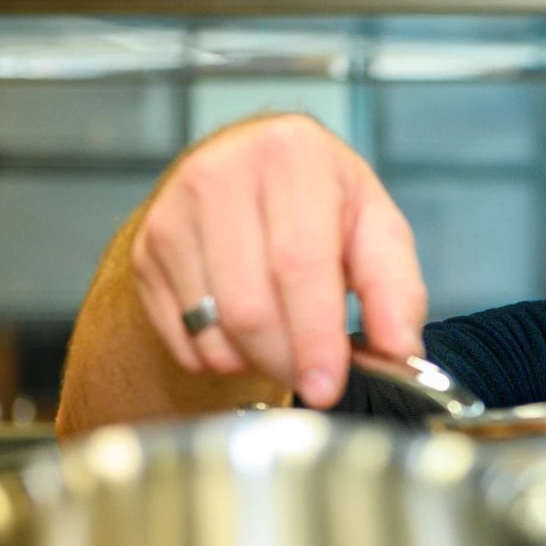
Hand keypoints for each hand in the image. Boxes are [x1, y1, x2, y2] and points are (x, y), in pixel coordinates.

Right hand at [128, 114, 428, 407]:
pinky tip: (248, 330)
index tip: (327, 387)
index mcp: (291, 158)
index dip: (314, 337)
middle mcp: (219, 176)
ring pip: (212, 328)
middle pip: (249, 307)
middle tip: (317, 374)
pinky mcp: (144, 250)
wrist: (255, 167)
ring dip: (256, 360)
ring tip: (288, 337)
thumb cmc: (324, 201)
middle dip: (288, 361)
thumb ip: (397, 293)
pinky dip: (222, 355)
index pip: (298, 265)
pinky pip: (180, 338)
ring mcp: (171, 214)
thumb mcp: (378, 229)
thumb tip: (401, 354)